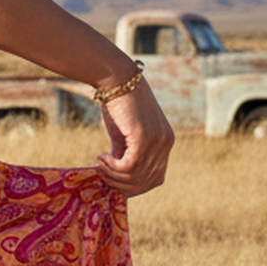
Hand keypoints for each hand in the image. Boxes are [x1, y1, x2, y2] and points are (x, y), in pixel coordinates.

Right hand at [96, 80, 172, 194]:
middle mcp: (166, 143)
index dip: (133, 186)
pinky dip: (112, 167)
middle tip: (102, 172)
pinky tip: (101, 156)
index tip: (113, 179)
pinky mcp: (144, 137)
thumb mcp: (125, 135)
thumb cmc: (118, 104)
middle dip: (121, 184)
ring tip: (100, 163)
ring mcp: (157, 140)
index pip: (156, 178)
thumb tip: (118, 180)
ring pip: (136, 176)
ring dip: (113, 175)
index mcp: (166, 142)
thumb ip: (126, 156)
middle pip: (146, 182)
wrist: (117, 79)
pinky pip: (129, 166)